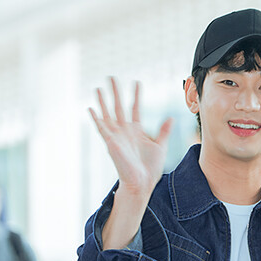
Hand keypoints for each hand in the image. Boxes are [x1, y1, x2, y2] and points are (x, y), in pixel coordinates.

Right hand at [89, 78, 173, 200]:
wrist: (142, 183)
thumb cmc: (150, 169)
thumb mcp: (160, 147)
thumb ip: (164, 132)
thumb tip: (171, 118)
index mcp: (136, 131)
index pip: (135, 109)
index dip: (136, 96)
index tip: (137, 82)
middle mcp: (125, 132)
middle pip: (118, 107)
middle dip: (115, 92)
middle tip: (111, 77)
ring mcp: (116, 137)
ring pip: (108, 114)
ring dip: (103, 101)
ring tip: (98, 87)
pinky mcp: (111, 143)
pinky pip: (101, 128)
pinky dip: (96, 118)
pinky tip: (90, 108)